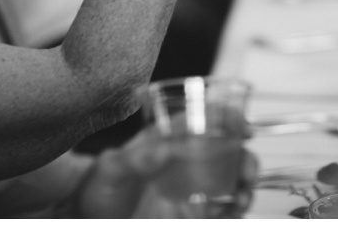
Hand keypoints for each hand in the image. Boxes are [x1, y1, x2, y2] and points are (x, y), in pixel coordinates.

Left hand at [75, 128, 257, 218]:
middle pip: (227, 154)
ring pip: (230, 183)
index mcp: (167, 140)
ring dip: (246, 188)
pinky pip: (222, 212)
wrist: (90, 219)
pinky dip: (235, 211)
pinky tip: (234, 213)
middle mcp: (184, 162)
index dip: (229, 118)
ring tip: (242, 199)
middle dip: (247, 161)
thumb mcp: (112, 168)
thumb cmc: (98, 188)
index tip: (244, 128)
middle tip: (248, 175)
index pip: (204, 120)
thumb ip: (136, 158)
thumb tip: (165, 149)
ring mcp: (189, 190)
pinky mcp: (190, 215)